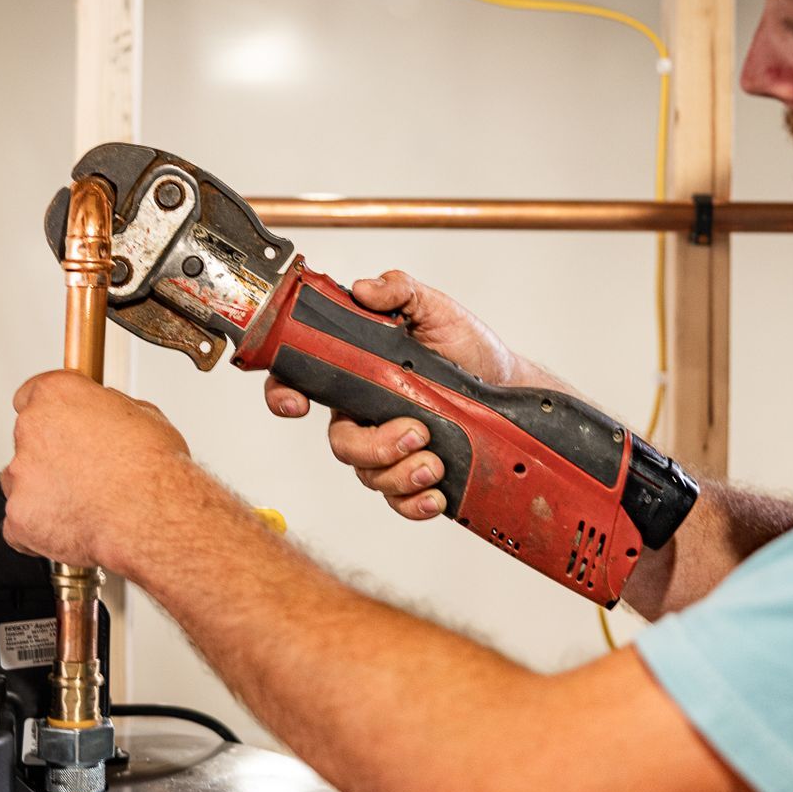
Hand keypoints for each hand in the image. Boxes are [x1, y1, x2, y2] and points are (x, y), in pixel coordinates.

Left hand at [1, 370, 203, 573]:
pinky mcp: (18, 514)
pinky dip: (39, 530)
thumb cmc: (152, 469)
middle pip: (27, 441)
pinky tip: (73, 527)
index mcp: (58, 395)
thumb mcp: (143, 416)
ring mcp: (21, 473)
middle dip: (49, 457)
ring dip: (44, 493)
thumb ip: (109, 411)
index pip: (31, 394)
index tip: (57, 425)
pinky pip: (20, 524)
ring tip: (85, 504)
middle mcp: (31, 428)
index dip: (48, 414)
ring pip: (21, 483)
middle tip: (85, 473)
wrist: (150, 515)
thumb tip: (108, 415)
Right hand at [261, 270, 519, 522]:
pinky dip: (413, 503)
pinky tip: (435, 492)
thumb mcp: (435, 309)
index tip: (296, 404)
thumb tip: (365, 288)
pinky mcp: (414, 473)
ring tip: (434, 460)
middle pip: (341, 443)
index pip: (303, 382)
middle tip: (415, 432)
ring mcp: (389, 446)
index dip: (284, 394)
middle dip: (372, 447)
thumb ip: (399, 291)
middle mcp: (366, 412)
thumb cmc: (466, 346)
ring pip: (369, 475)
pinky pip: (397, 500)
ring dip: (400, 474)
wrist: (508, 383)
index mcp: (358, 371)